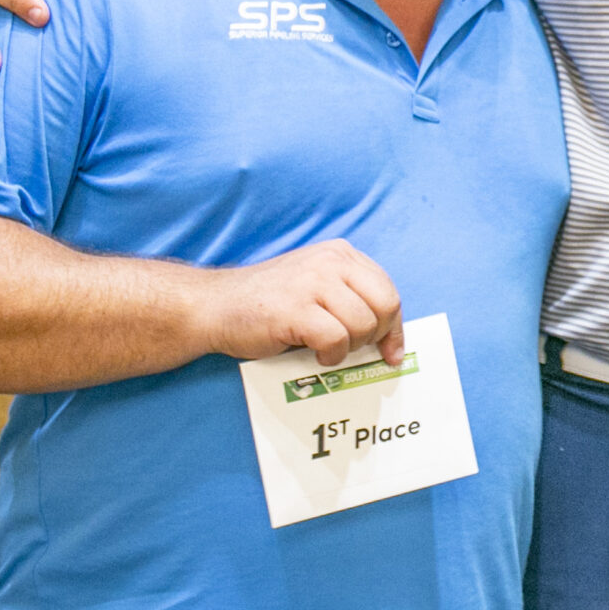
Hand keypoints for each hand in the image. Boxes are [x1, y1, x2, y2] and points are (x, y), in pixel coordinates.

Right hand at [193, 241, 405, 367]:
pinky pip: (336, 339)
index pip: (388, 290)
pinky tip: (314, 353)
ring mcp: (312, 283)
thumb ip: (350, 297)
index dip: (393, 326)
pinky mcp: (296, 309)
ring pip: (362, 325)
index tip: (391, 351)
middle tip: (353, 348)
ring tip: (325, 347)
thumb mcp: (316, 286)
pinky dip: (330, 355)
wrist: (215, 305)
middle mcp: (330, 262)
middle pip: (384, 306)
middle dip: (375, 336)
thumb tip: (389, 336)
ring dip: (348, 347)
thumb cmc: (268, 303)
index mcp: (340, 254)